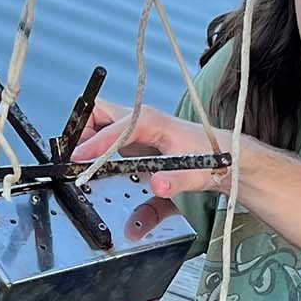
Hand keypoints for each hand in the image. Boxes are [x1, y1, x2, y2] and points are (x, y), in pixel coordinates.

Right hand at [72, 97, 231, 199]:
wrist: (225, 157)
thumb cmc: (212, 158)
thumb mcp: (195, 173)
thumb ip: (175, 181)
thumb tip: (157, 185)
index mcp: (153, 122)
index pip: (116, 128)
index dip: (95, 144)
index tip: (78, 158)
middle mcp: (142, 121)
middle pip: (100, 114)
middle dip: (82, 132)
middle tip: (74, 157)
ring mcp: (137, 131)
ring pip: (100, 124)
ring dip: (87, 140)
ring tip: (79, 165)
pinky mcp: (136, 142)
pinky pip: (107, 139)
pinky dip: (96, 150)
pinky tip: (95, 170)